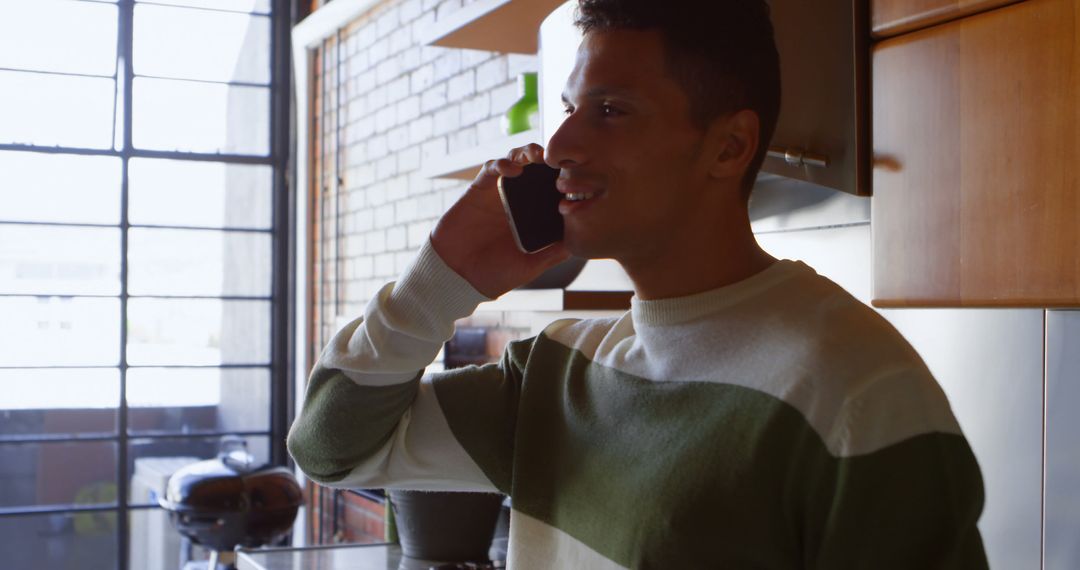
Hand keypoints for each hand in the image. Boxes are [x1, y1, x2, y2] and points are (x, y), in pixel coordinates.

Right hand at [430, 144, 570, 297]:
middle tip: (559, 159)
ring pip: (517, 161)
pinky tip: (512, 169)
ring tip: (538, 156)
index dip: (565, 179)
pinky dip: (502, 163)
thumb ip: (552, 254)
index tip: (578, 177)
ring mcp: (500, 192)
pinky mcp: (479, 188)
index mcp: (534, 216)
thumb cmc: (494, 274)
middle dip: (549, 160)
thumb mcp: (529, 267)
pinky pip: (492, 168)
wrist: (457, 275)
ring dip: (527, 153)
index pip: (553, 189)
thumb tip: (579, 243)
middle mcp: (519, 201)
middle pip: (538, 170)